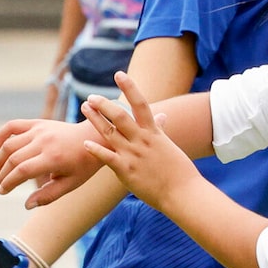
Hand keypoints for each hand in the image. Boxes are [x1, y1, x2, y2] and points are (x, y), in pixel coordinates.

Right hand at [0, 117, 104, 206]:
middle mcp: (44, 142)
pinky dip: (1, 135)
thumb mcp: (71, 184)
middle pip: (13, 159)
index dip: (8, 183)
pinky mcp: (38, 123)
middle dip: (1, 175)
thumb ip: (48, 195)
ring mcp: (40, 130)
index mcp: (54, 158)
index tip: (1, 192)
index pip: (22, 171)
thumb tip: (26, 205)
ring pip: (9, 144)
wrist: (95, 137)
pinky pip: (13, 126)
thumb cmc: (84, 164)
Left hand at [82, 73, 203, 209]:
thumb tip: (163, 116)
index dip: (130, 88)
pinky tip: (84, 142)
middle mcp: (143, 140)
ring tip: (84, 108)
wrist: (183, 193)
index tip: (119, 74)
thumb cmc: (178, 171)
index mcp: (154, 133)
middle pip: (121, 116)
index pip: (141, 104)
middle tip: (91, 96)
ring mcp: (134, 154)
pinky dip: (96, 149)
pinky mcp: (127, 170)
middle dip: (104, 104)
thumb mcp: (170, 146)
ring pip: (111, 132)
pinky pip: (107, 157)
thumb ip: (161, 130)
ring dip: (95, 120)